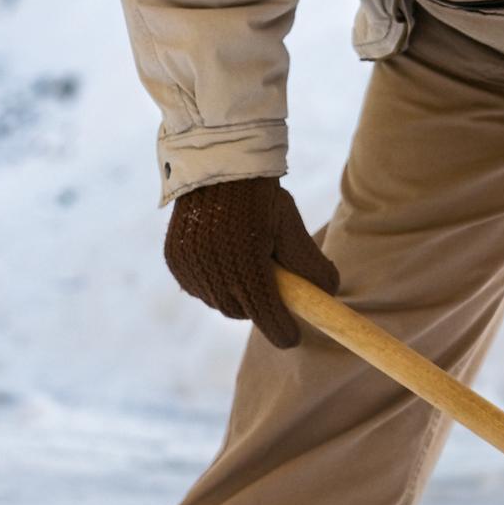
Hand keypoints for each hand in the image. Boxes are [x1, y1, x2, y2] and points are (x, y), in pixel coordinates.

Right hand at [164, 175, 339, 349]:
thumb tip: (328, 293)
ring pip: (218, 302)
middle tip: (272, 296)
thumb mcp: (292, 227)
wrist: (217, 166)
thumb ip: (311, 265)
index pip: (266, 315)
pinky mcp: (175, 261)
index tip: (293, 338)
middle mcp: (213, 268)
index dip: (282, 331)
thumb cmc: (261, 197)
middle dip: (259, 309)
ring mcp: (190, 266)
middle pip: (241, 313)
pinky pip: (198, 289)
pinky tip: (223, 264)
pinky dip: (213, 286)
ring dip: (235, 297)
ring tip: (246, 271)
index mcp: (246, 261)